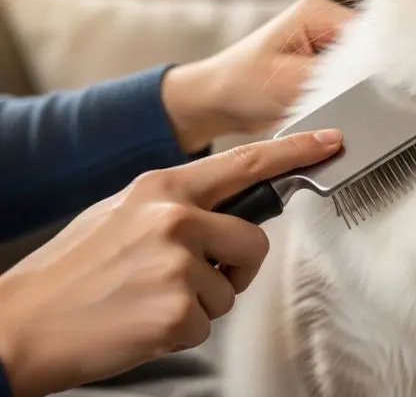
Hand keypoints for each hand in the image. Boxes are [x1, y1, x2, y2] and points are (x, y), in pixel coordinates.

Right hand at [0, 129, 342, 396]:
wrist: (21, 323)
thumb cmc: (74, 270)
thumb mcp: (121, 213)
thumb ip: (176, 204)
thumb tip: (224, 209)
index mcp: (161, 188)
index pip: (243, 162)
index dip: (293, 150)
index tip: (329, 141)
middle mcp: (174, 218)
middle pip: (254, 241)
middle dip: (236, 267)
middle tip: (196, 280)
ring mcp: (177, 264)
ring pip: (231, 290)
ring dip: (201, 303)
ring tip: (150, 300)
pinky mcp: (177, 310)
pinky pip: (208, 323)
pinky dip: (182, 330)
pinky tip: (143, 322)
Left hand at [162, 0, 353, 151]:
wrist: (214, 104)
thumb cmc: (239, 86)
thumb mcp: (291, 82)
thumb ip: (335, 78)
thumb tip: (372, 83)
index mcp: (317, 11)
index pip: (367, 36)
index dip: (370, 68)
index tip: (359, 93)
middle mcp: (325, 21)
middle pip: (366, 54)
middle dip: (356, 82)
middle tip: (330, 100)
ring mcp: (325, 43)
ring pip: (359, 72)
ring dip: (345, 92)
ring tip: (318, 101)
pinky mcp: (323, 65)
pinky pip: (347, 83)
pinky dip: (338, 98)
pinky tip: (320, 105)